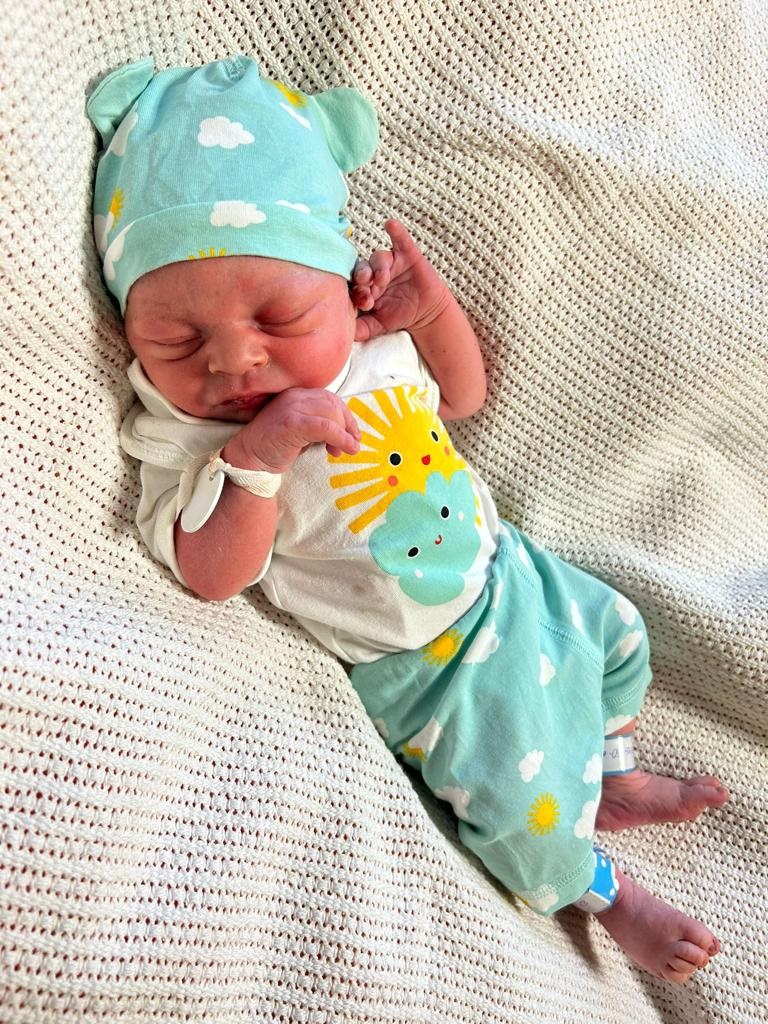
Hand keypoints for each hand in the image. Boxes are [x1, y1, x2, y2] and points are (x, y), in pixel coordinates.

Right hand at [225, 388, 359, 473]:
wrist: (248, 459)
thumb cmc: (274, 447)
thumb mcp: (300, 430)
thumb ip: (319, 425)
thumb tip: (348, 432)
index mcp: (296, 395)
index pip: (330, 398)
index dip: (346, 416)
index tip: (353, 435)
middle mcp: (295, 396)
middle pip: (333, 404)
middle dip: (347, 425)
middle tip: (349, 446)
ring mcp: (292, 408)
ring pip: (331, 414)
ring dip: (344, 434)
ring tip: (341, 452)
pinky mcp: (292, 423)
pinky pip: (325, 427)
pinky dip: (341, 438)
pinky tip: (346, 449)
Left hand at [351, 219, 451, 341]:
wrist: (425, 314)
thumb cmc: (398, 316)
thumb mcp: (378, 326)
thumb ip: (362, 329)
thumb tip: (344, 336)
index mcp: (364, 286)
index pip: (355, 285)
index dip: (357, 292)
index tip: (363, 303)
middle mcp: (374, 272)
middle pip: (363, 268)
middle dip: (363, 276)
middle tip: (366, 284)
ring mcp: (391, 262)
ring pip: (379, 257)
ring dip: (379, 266)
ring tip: (384, 278)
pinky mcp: (407, 255)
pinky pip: (401, 240)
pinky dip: (396, 231)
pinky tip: (390, 224)